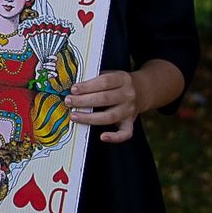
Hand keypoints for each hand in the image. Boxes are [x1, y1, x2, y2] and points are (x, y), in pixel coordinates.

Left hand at [67, 59, 185, 143]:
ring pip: (109, 116)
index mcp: (123, 79)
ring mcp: (130, 110)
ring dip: (89, 118)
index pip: (104, 82)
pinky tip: (102, 137)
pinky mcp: (130, 123)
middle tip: (68, 102)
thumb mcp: (112, 74)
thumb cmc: (118, 83)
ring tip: (73, 116)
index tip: (73, 89)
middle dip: (83, 101)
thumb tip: (73, 88)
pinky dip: (115, 137)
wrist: (143, 90)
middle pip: (104, 99)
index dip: (88, 86)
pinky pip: (125, 133)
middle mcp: (128, 94)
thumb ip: (96, 79)